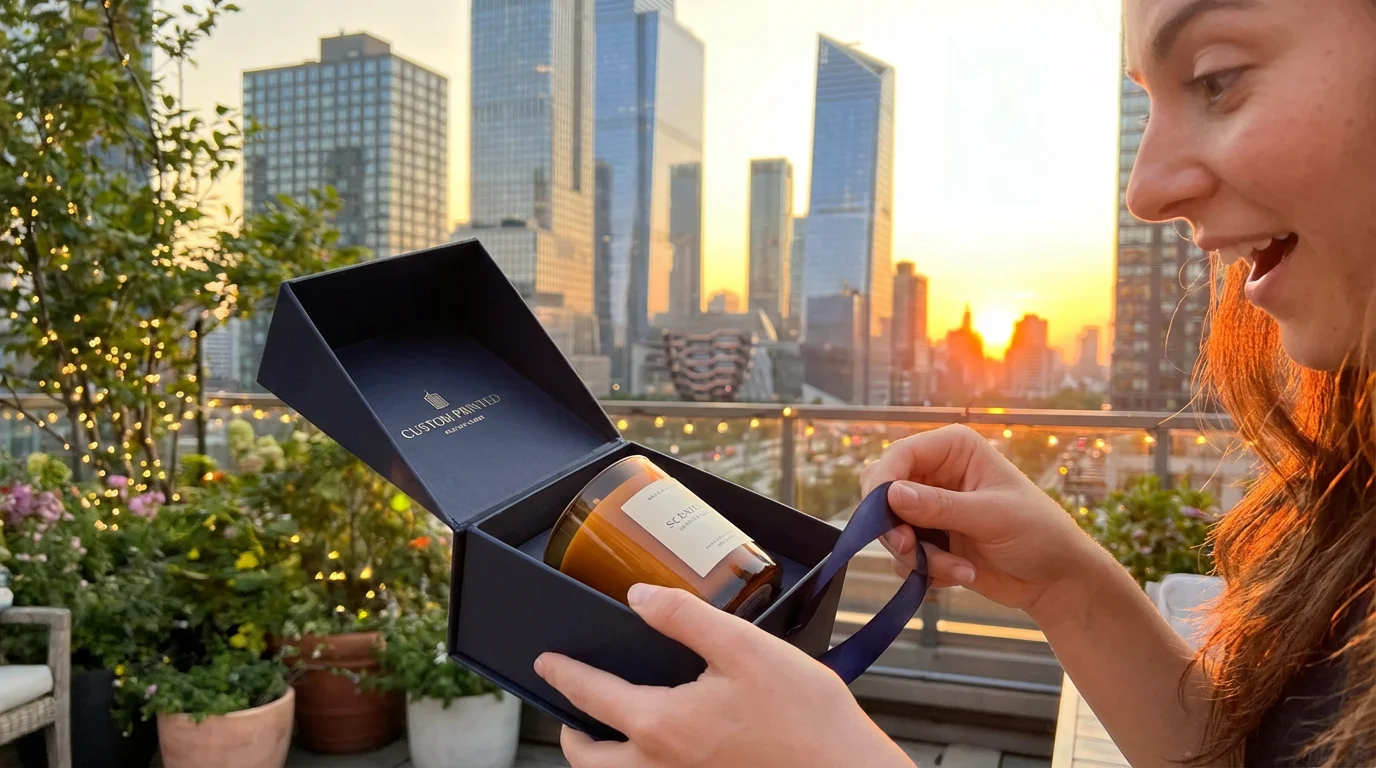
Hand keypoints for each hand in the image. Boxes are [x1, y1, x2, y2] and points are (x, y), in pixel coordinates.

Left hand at [534, 583, 914, 767]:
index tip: (545, 661)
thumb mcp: (745, 648)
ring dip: (600, 762)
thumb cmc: (806, 716)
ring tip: (604, 740)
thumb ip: (686, 618)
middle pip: (591, 762)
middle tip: (568, 714)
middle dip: (573, 736)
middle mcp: (661, 767)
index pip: (592, 697)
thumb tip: (637, 597)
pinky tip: (660, 751)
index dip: (564, 674)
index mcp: (662, 726)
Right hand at [860, 424, 1107, 627]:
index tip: (882, 518)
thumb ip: (941, 507)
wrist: (1055, 580)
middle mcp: (936, 474)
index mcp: (953, 450)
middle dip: (895, 527)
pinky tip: (962, 574)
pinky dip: (926, 571)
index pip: (899, 456)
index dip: (883, 484)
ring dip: (919, 557)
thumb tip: (891, 495)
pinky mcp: (929, 541)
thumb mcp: (992, 516)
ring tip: (960, 569)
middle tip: (912, 549)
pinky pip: (903, 557)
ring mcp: (930, 510)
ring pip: (890, 530)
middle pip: (883, 493)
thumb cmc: (1039, 533)